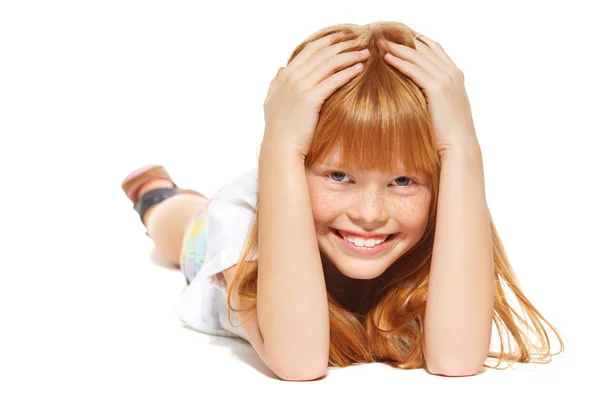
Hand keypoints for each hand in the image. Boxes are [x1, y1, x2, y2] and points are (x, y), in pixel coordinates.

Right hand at [262, 34, 370, 158]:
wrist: (280, 148)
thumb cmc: (278, 129)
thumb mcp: (271, 101)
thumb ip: (276, 83)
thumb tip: (281, 69)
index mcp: (285, 75)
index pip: (310, 50)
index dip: (328, 41)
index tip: (344, 38)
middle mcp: (292, 77)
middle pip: (322, 53)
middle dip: (343, 45)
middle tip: (360, 41)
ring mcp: (300, 87)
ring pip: (330, 64)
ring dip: (350, 56)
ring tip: (365, 53)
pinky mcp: (310, 99)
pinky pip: (333, 80)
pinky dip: (348, 72)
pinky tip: (360, 68)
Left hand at [380, 32, 478, 156]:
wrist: (458, 146)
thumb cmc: (447, 133)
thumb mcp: (441, 107)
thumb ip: (431, 94)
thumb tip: (413, 91)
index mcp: (455, 75)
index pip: (434, 48)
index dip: (415, 41)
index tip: (397, 37)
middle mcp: (452, 73)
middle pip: (424, 48)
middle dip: (403, 40)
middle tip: (384, 36)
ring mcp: (446, 79)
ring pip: (418, 56)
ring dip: (397, 48)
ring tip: (380, 43)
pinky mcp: (437, 88)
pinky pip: (414, 70)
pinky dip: (399, 62)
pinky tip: (386, 58)